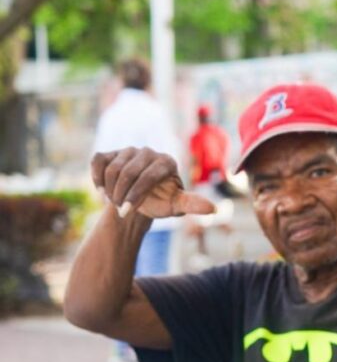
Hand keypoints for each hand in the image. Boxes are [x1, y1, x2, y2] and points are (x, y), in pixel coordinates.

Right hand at [91, 147, 214, 218]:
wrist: (138, 201)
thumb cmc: (160, 203)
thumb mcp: (175, 206)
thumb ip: (192, 204)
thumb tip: (214, 208)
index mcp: (167, 162)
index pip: (148, 177)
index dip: (135, 195)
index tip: (126, 211)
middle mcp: (149, 152)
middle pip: (128, 173)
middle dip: (122, 195)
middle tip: (121, 209)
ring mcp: (128, 150)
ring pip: (112, 169)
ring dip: (109, 190)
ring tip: (116, 200)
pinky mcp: (111, 152)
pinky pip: (98, 162)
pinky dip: (96, 178)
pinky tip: (103, 191)